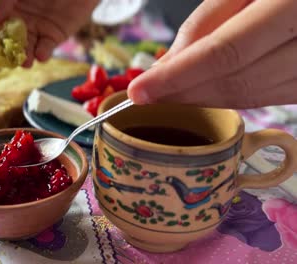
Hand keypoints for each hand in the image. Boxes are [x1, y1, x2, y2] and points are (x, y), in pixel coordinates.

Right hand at [0, 0, 99, 66]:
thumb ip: (0, 2)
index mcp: (1, 6)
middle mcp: (15, 20)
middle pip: (3, 42)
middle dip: (2, 53)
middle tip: (1, 63)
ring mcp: (34, 29)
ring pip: (24, 48)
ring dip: (23, 57)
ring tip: (24, 62)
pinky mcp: (54, 36)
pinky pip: (45, 49)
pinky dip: (42, 54)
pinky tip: (40, 55)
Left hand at [127, 0, 296, 108]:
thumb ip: (206, 22)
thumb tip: (167, 64)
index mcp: (292, 8)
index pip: (224, 53)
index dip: (176, 77)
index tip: (138, 91)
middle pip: (235, 82)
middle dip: (183, 92)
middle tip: (146, 96)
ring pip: (250, 96)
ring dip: (202, 99)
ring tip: (166, 96)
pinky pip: (265, 96)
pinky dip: (228, 97)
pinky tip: (201, 91)